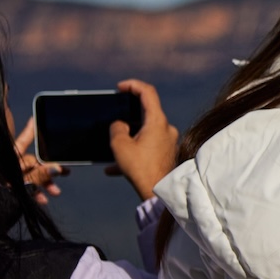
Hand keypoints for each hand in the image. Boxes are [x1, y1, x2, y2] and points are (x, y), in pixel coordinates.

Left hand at [12, 118, 64, 205]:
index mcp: (7, 159)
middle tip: (66, 171)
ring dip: (46, 184)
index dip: (31, 131)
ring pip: (33, 178)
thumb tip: (56, 168)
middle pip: (33, 163)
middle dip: (50, 169)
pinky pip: (27, 191)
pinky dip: (36, 195)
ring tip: (55, 192)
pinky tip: (42, 200)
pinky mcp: (12, 191)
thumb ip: (38, 175)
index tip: (36, 120)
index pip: (22, 142)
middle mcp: (10, 167)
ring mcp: (11, 179)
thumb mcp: (18, 181)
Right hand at [105, 80, 179, 201]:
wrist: (159, 193)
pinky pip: (146, 149)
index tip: (120, 87)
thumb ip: (117, 128)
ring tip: (111, 149)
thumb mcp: (120, 145)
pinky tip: (114, 169)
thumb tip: (121, 124)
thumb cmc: (141, 168)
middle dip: (127, 116)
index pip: (148, 93)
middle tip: (113, 119)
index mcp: (157, 121)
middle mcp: (166, 129)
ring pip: (143, 133)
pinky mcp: (166, 154)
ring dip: (127, 139)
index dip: (133, 85)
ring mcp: (168, 142)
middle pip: (146, 113)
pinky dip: (131, 154)